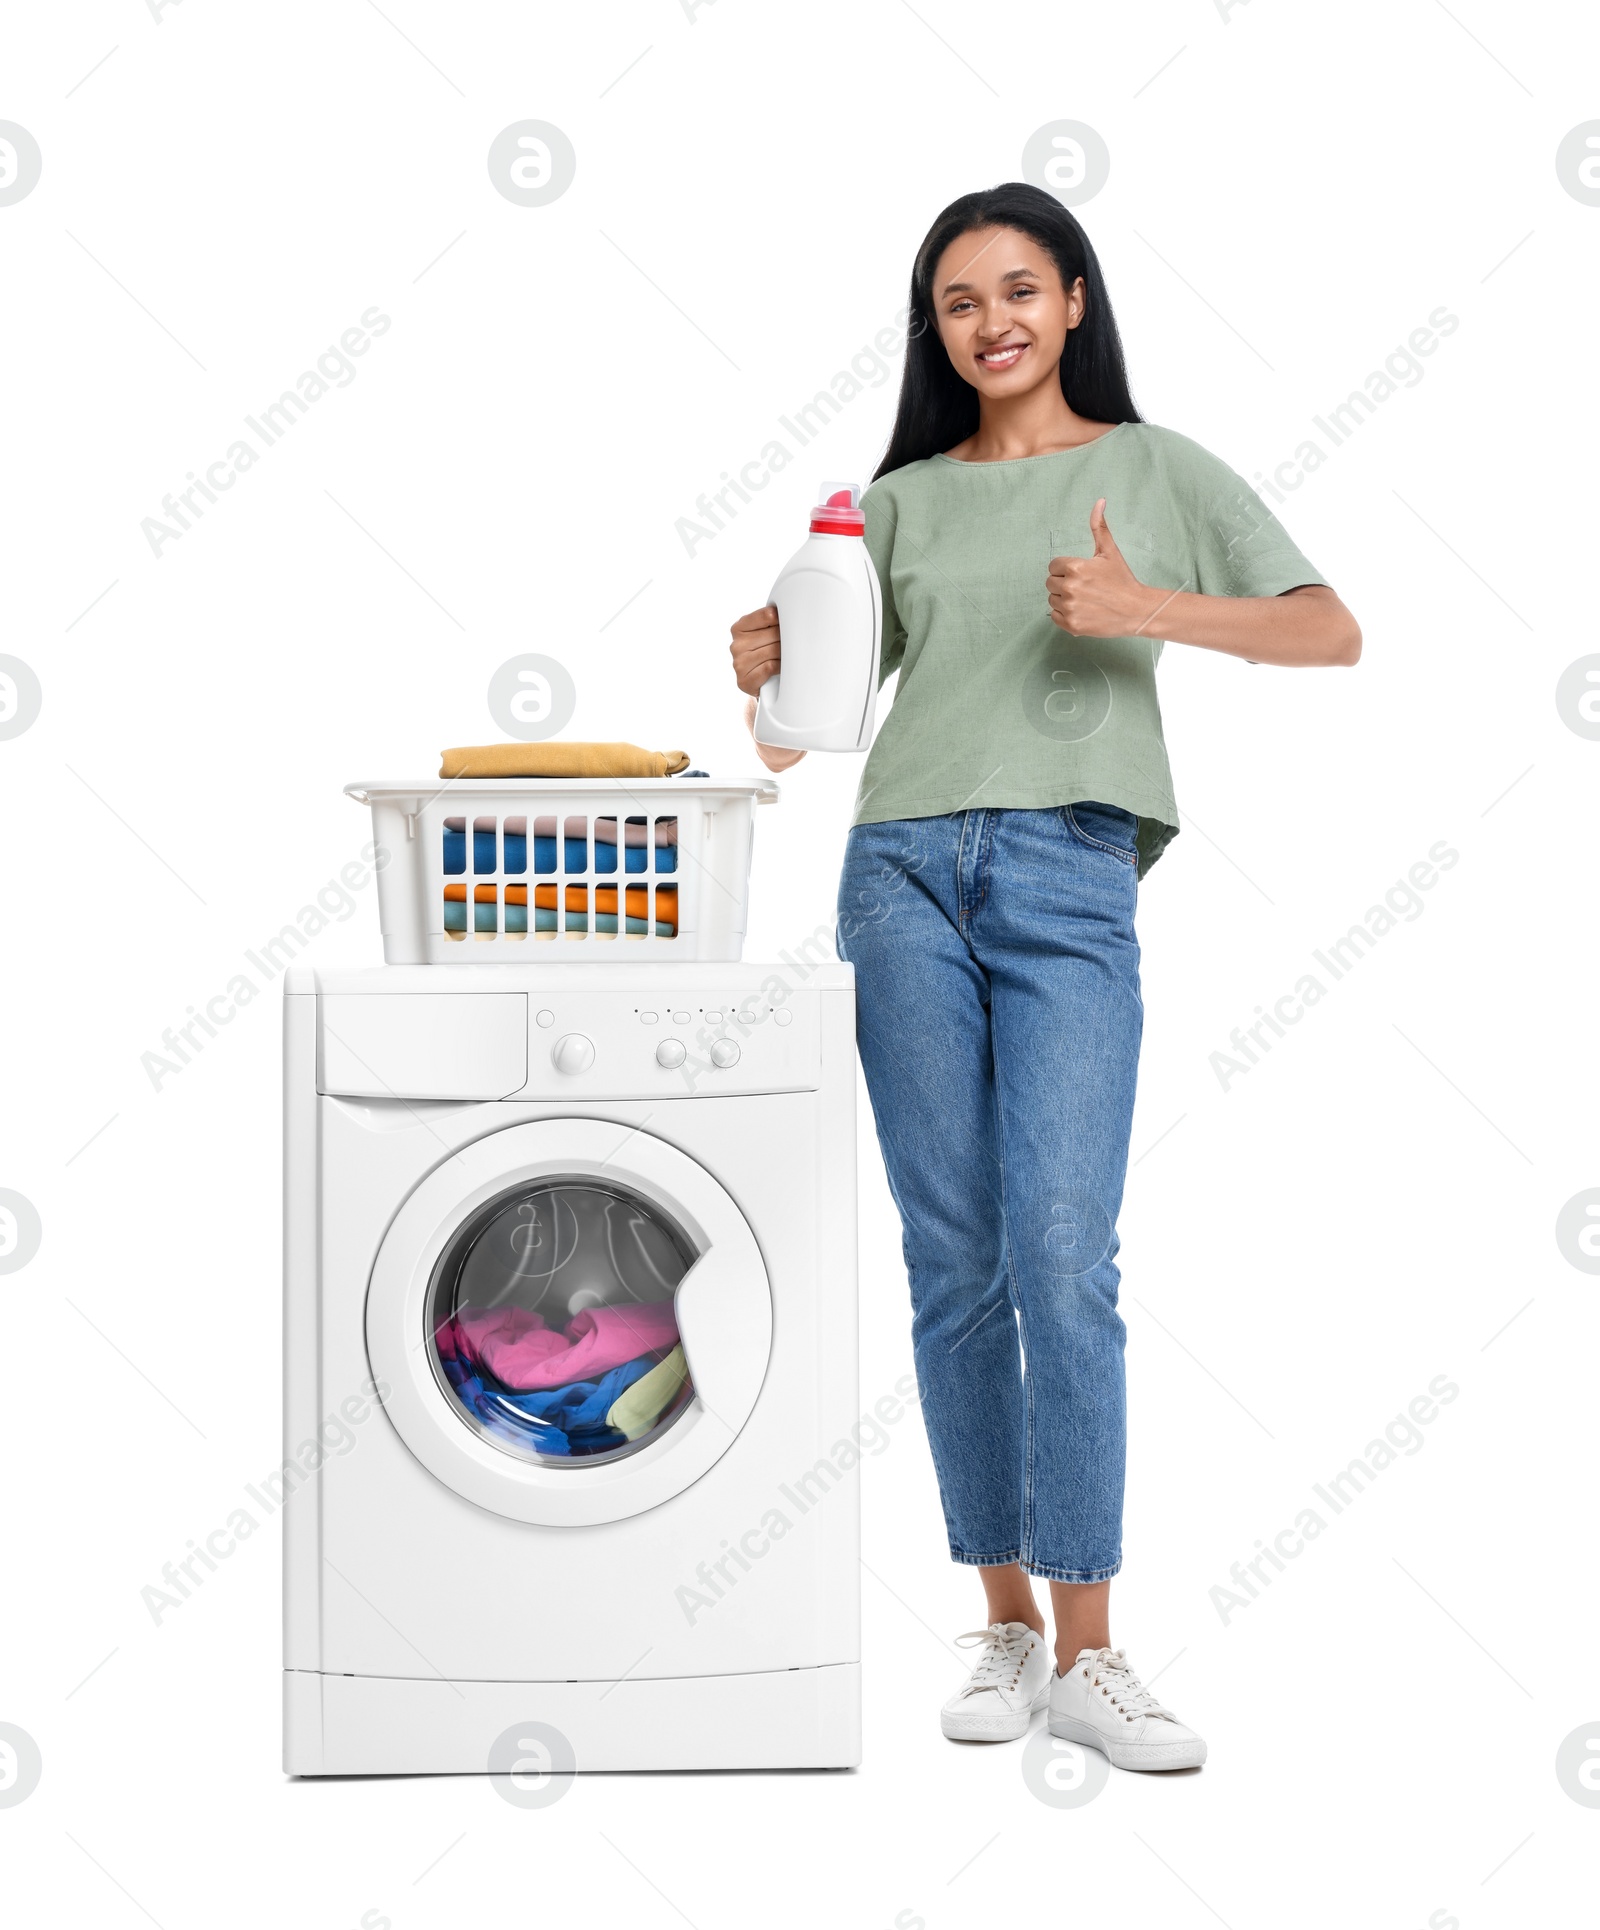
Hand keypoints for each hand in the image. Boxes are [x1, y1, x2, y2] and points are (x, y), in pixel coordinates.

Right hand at [730, 605, 779, 694]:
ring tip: (783, 657)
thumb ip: (772, 620)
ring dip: (783, 655)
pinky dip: (778, 668)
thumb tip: (792, 613)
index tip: (787, 626)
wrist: (763, 683)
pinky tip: (778, 668)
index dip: (782, 621)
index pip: (768, 615)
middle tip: (787, 646)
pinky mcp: (744, 680)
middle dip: (784, 640)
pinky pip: (769, 667)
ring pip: (773, 651)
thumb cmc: (767, 653)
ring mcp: (738, 663)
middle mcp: (736, 645)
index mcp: (739, 628)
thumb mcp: (767, 631)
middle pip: (773, 634)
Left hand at [1046, 500, 1147, 636]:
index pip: (1053, 566)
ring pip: (1052, 600)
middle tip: (1084, 587)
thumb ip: (1099, 527)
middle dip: (1063, 583)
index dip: (1065, 568)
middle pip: (1050, 582)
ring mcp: (1070, 608)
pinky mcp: (1071, 626)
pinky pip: (1054, 617)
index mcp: (1076, 568)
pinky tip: (1082, 610)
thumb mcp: (1110, 551)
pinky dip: (1065, 615)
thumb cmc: (1122, 580)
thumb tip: (1099, 501)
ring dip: (1063, 599)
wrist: (1136, 610)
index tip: (1081, 574)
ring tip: (1085, 599)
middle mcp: (1070, 588)